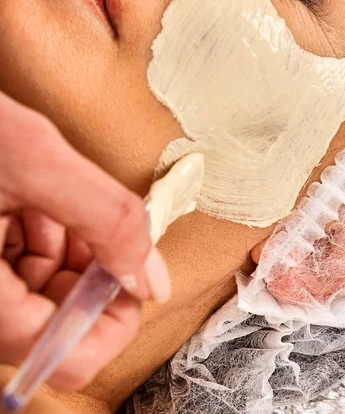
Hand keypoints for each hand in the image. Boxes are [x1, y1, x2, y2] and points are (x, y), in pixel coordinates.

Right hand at [0, 92, 170, 388]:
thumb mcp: (34, 159)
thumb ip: (105, 217)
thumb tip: (153, 280)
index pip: (69, 357)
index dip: (114, 316)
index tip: (134, 272)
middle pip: (57, 321)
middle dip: (89, 270)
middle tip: (94, 220)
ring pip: (42, 291)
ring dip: (66, 245)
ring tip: (52, 198)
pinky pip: (18, 268)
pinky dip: (41, 234)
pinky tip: (35, 200)